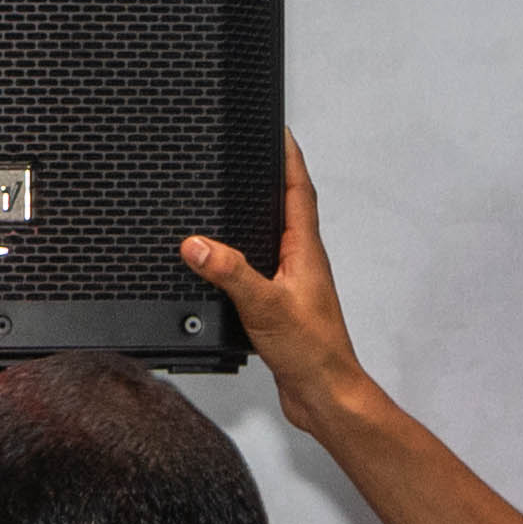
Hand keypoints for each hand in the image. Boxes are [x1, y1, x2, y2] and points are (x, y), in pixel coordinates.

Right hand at [176, 141, 366, 411]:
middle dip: (272, 177)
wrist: (326, 395)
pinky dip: (244, 254)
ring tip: (237, 195)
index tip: (277, 128)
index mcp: (305, 251)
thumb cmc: (312, 352)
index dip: (289, 156)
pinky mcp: (282, 306)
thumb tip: (196, 243)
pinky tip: (226, 262)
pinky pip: (261, 267)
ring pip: (273, 238)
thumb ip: (230, 272)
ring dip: (258, 215)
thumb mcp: (265, 306)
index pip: (299, 189)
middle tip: (253, 152)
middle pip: (287, 207)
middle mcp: (302, 262)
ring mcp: (293, 284)